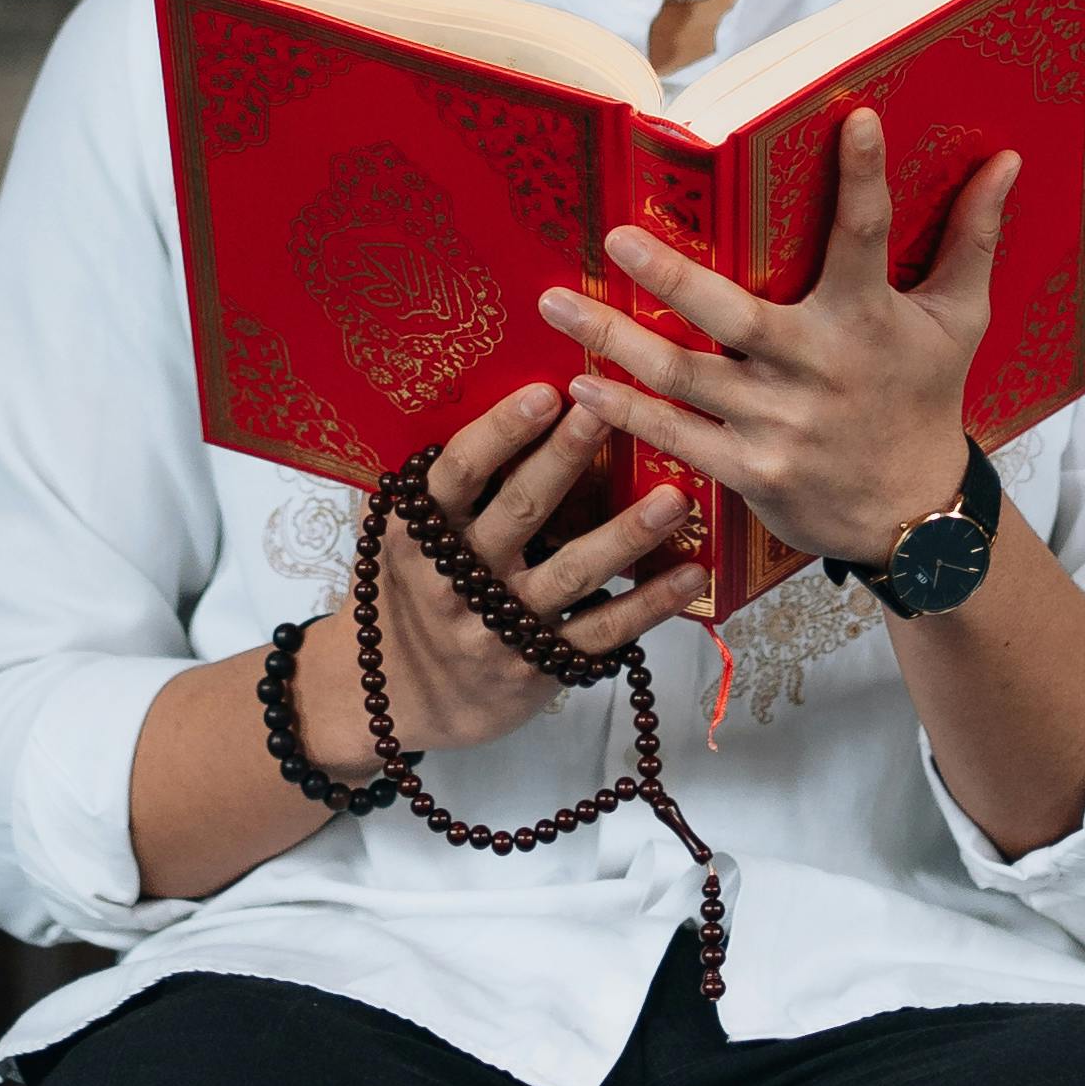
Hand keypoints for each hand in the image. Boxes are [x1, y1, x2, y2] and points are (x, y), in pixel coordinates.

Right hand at [315, 374, 712, 767]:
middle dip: (565, 459)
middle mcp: (456, 578)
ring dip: (626, 534)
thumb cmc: (411, 590)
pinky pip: (600, 632)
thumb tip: (483, 393)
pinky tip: (689, 574)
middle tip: (611, 412)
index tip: (546, 391)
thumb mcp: (398, 535)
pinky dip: (648, 604)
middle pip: (519, 512)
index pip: (459, 474)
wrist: (395, 695)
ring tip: (675, 498)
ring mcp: (500, 625)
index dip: (500, 432)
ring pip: (570, 573)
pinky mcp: (539, 666)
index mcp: (418, 532)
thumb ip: (439, 484)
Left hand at [545, 114, 1013, 573]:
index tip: (855, 119)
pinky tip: (579, 384)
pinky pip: (676, 438)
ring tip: (556, 302)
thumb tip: (1006, 160)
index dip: (865, 179)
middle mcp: (817, 368)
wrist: (913, 512)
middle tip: (615, 236)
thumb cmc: (927, 396)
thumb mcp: (958, 319)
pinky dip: (625, 413)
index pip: (869, 237)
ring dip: (614, 339)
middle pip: (733, 316)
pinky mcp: (749, 469)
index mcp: (869, 319)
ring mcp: (778, 424)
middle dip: (671, 276)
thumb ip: (973, 238)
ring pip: (683, 377)